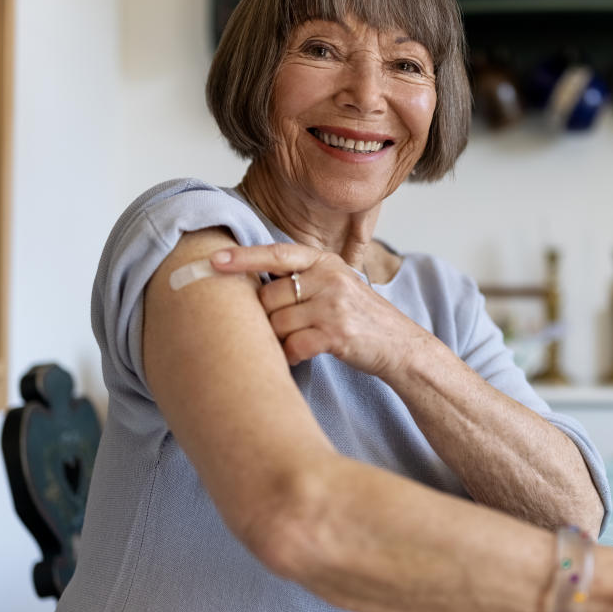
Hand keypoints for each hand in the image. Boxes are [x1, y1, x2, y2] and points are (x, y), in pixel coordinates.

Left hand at [210, 243, 430, 376]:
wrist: (400, 346)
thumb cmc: (360, 319)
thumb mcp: (336, 286)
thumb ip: (302, 279)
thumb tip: (250, 284)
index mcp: (325, 262)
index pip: (276, 254)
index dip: (243, 258)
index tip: (212, 262)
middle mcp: (330, 278)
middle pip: (269, 298)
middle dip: (267, 319)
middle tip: (281, 330)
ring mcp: (334, 306)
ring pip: (277, 324)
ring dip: (278, 340)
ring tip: (296, 344)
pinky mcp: (336, 334)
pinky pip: (292, 346)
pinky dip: (290, 356)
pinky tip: (301, 356)